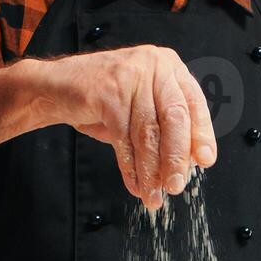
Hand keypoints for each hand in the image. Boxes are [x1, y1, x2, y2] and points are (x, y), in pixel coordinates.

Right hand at [33, 46, 216, 207]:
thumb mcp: (141, 106)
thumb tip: (189, 162)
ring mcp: (130, 77)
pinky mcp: (108, 93)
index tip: (206, 160)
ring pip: (148, 133)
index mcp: (168, 66)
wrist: (55, 88)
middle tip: (177, 185)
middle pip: (174, 118)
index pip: (193, 103)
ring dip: (151, 170)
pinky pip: (124, 139)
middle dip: (177, 157)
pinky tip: (135, 184)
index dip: (202, 134)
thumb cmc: (102, 99)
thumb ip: (165, 126)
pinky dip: (130, 167)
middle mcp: (153, 66)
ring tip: (154, 194)